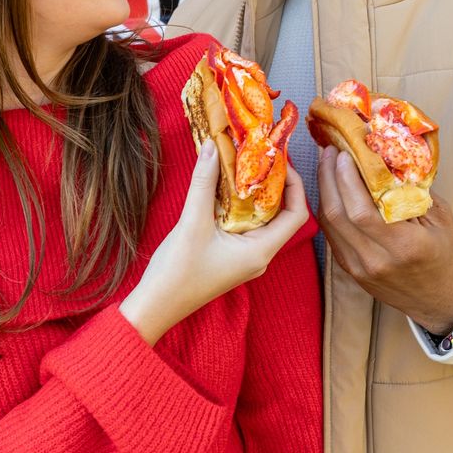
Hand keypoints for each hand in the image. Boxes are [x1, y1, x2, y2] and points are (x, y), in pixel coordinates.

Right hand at [119, 139, 309, 344]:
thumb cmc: (177, 272)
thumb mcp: (192, 222)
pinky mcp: (232, 257)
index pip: (296, 214)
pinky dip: (241, 205)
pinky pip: (245, 226)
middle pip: (281, 214)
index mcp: (261, 251)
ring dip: (255, 193)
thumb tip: (213, 146)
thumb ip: (204, 182)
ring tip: (244, 164)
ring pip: (262, 219)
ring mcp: (246, 257)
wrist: (156, 306)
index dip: (293, 184)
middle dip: (272, 183)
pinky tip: (226, 187)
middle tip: (259, 155)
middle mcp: (260, 255)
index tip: (277, 160)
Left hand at [317, 146, 452, 334]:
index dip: (347, 180)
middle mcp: (376, 260)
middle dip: (329, 177)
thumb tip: (386, 158)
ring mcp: (359, 268)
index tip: (343, 153)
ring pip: (330, 224)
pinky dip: (329, 209)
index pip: (362, 211)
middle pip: (338, 215)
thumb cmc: (446, 254)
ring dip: (324, 190)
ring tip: (326, 164)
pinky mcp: (351, 271)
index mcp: (403, 246)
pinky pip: (332, 235)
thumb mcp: (440, 218)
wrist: (442, 301)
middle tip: (329, 150)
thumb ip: (413, 190)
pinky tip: (331, 189)